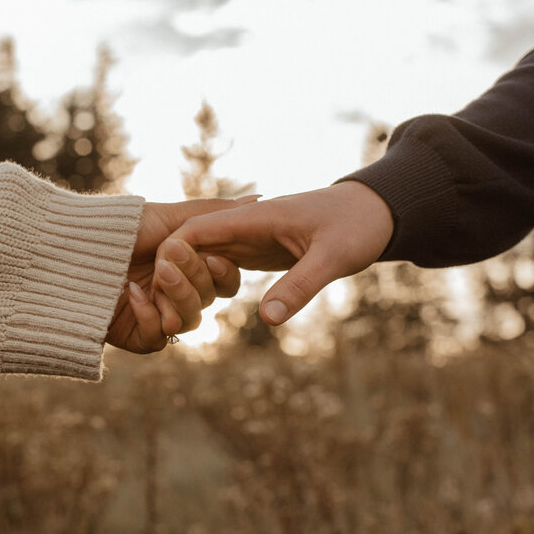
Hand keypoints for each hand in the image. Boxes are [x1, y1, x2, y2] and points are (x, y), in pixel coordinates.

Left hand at [106, 198, 249, 352]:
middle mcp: (175, 291)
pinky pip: (160, 338)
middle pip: (209, 300)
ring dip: (177, 296)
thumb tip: (260, 199)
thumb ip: (216, 213)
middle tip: (168, 257)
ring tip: (155, 276)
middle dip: (193, 278)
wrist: (71, 248)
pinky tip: (131, 293)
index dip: (223, 272)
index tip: (211, 256)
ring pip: (190, 321)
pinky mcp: (136, 336)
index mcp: (187, 266)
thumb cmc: (119, 227)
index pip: (224, 281)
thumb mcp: (171, 215)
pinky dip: (150, 315)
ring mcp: (156, 315)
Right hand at [159, 182, 393, 325]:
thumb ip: (299, 287)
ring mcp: (251, 237)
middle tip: (161, 310)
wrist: (376, 212)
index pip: (199, 228)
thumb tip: (267, 320)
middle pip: (192, 244)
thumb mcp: (333, 259)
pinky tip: (196, 307)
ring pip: (203, 256)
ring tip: (170, 314)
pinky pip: (222, 265)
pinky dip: (206, 283)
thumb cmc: (357, 227)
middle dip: (172, 273)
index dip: (173, 252)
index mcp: (257, 216)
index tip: (157, 282)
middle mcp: (247, 224)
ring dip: (186, 281)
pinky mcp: (259, 250)